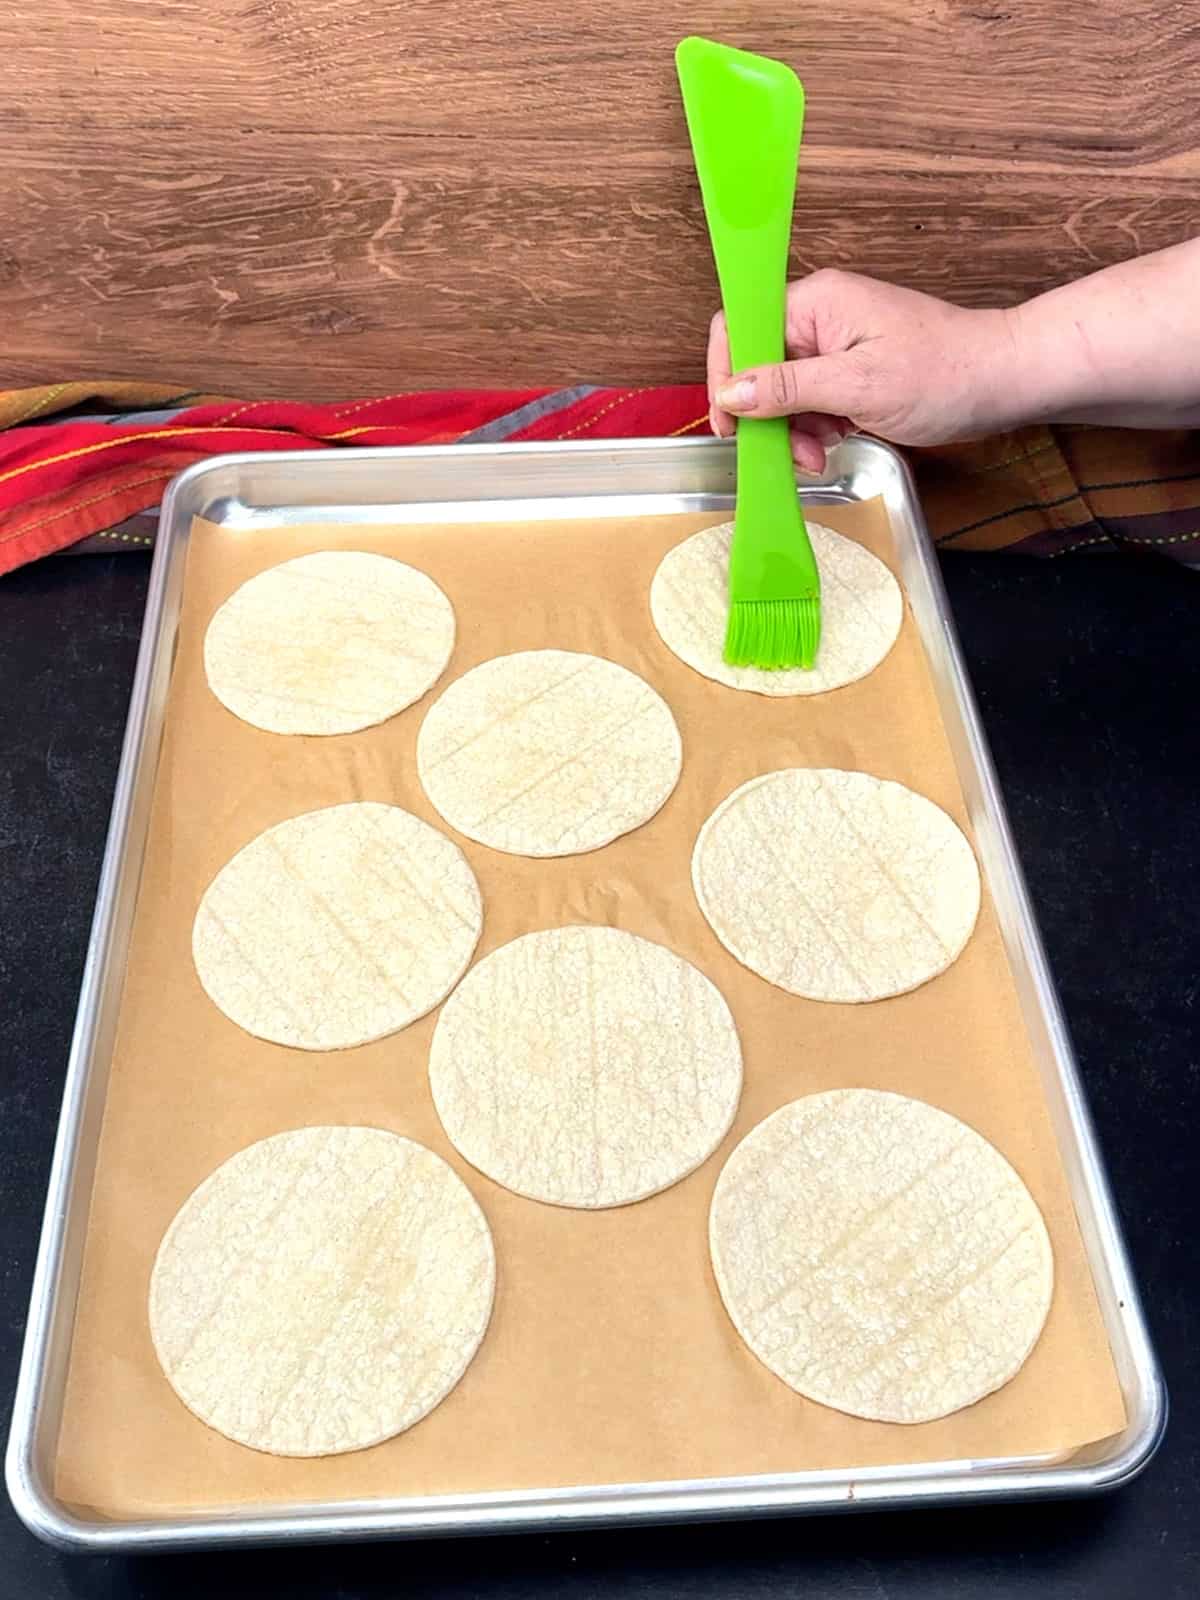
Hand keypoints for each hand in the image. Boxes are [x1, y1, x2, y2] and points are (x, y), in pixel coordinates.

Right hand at [707, 269, 1014, 472]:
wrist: (1001, 382)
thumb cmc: (943, 373)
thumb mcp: (856, 385)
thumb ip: (788, 388)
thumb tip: (730, 391)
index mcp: (816, 302)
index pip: (740, 326)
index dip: (725, 375)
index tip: (730, 424)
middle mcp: (819, 316)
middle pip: (758, 365)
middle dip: (767, 415)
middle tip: (789, 453)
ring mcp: (835, 344)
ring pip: (782, 391)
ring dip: (792, 430)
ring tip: (819, 455)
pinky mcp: (849, 370)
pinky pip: (809, 401)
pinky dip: (814, 429)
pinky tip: (832, 445)